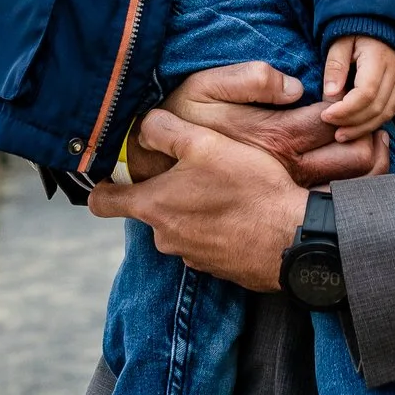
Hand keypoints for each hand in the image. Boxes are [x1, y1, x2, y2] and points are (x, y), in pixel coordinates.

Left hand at [90, 109, 310, 291]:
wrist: (292, 238)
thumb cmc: (248, 188)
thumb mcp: (205, 144)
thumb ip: (166, 131)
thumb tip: (143, 127)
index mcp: (154, 206)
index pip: (102, 202)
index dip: (101, 186)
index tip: (108, 175)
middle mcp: (165, 237)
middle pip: (150, 209)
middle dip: (167, 191)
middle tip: (195, 171)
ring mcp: (191, 256)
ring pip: (181, 224)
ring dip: (195, 209)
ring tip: (225, 190)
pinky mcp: (218, 267)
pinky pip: (207, 241)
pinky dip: (217, 227)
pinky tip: (241, 212)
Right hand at [126, 61, 388, 185]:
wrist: (156, 167)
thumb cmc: (184, 119)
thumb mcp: (206, 87)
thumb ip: (251, 80)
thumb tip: (294, 86)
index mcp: (276, 136)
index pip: (337, 125)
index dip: (360, 115)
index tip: (366, 108)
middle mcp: (286, 169)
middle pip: (354, 163)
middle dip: (377, 147)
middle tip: (381, 132)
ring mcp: (282, 194)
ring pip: (347, 190)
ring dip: (369, 170)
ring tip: (375, 150)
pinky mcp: (275, 213)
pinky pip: (325, 208)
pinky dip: (348, 195)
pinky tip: (350, 179)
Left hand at [319, 35, 394, 139]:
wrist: (380, 22)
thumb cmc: (356, 30)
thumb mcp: (340, 42)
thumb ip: (336, 66)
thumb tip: (331, 94)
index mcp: (378, 59)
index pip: (366, 93)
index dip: (346, 110)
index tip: (326, 115)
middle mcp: (394, 72)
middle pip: (377, 107)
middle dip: (353, 123)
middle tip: (333, 131)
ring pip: (387, 113)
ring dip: (365, 128)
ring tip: (343, 135)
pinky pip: (392, 110)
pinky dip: (376, 122)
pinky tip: (360, 127)